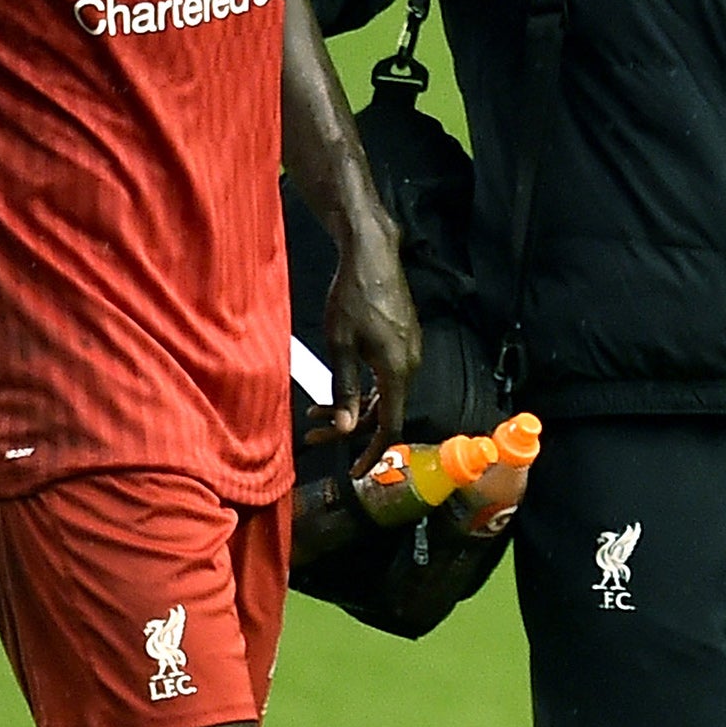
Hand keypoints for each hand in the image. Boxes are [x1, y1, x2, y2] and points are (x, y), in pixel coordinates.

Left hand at [316, 221, 420, 476]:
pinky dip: (365, 387)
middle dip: (350, 427)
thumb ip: (345, 389)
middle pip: (385, 412)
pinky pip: (388, 376)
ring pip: (385, 394)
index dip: (372, 453)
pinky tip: (341, 383)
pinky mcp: (405, 340)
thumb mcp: (341, 345)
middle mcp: (411, 365)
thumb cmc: (352, 297)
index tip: (355, 471)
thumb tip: (347, 430)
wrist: (373, 254)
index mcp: (397, 371)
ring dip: (354, 406)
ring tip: (317, 410)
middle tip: (314, 430)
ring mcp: (411, 351)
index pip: (389, 426)